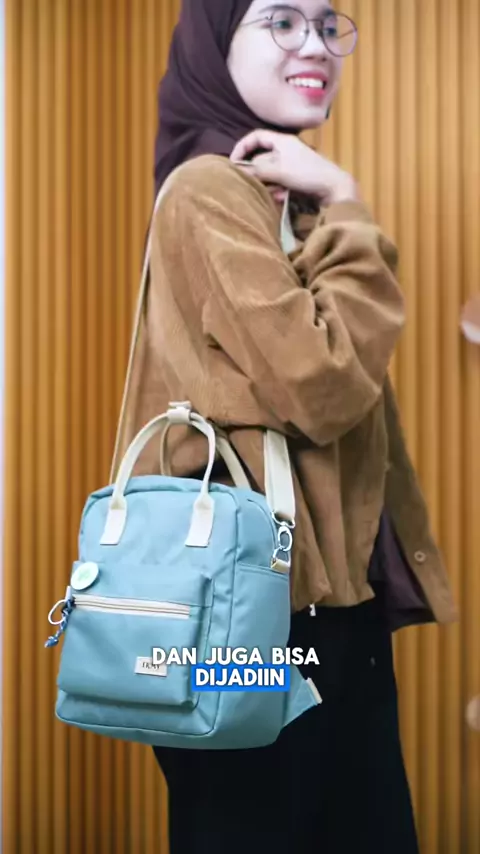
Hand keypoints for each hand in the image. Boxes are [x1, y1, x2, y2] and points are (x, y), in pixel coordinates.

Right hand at [230, 129, 359, 206]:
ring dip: (269, 184)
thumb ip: (257, 169)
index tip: (233, 162)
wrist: (335, 188)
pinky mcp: (298, 178)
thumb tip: (238, 169)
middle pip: (262, 158)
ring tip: (274, 194)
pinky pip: (281, 182)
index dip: (242, 147)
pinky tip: (284, 197)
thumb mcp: (279, 171)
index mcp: (283, 141)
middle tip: (253, 185)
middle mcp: (287, 150)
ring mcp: (293, 164)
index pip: (256, 136)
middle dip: (257, 173)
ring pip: (271, 173)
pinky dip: (279, 189)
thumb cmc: (308, 174)